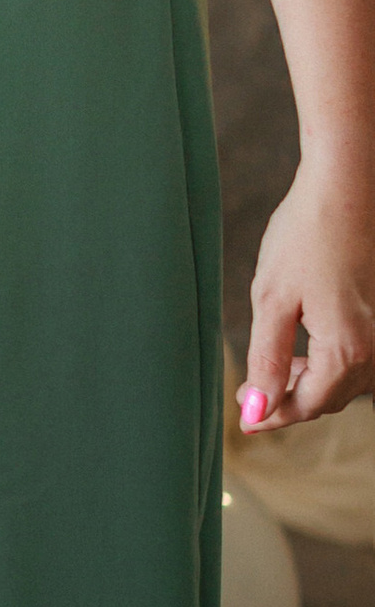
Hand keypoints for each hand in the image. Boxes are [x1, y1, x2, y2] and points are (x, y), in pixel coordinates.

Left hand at [237, 150, 374, 431]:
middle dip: (291, 400)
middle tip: (251, 395)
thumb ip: (267, 359)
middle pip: (332, 396)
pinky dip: (332, 360)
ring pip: (349, 378)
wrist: (347, 187)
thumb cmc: (306, 235)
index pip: (309, 404)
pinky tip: (307, 344)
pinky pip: (361, 354)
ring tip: (277, 369)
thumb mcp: (273, 300)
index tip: (244, 420)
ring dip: (313, 381)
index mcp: (348, 349)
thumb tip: (259, 408)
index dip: (274, 415)